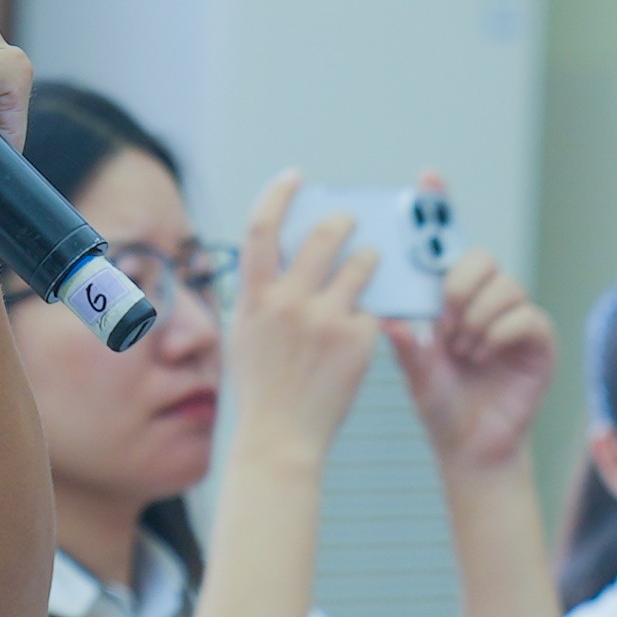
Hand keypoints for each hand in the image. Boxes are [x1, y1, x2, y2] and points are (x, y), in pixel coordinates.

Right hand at [219, 174, 379, 462]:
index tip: (294, 177)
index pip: (263, 228)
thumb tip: (282, 264)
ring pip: (362, 266)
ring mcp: (327, 318)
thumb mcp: (243, 336)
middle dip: (342, 221)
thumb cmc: (260, 392)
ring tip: (372, 263)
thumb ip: (261, 298)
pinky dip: (370, 316)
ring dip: (370, 259)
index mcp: (255, 297)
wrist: (279, 439)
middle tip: (350, 220)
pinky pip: (373, 311)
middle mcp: (290, 301)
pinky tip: (363, 330)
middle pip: (324, 236)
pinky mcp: (359, 339)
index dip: (278, 195)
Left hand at [390, 188, 556, 483]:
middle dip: (459, 284)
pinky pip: (526, 315)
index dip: (440, 207)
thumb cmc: (440, 405)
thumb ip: (403, 340)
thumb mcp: (413, 369)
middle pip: (481, 258)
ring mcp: (514, 317)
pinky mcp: (538, 339)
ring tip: (462, 349)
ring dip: (477, 317)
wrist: (469, 447)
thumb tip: (386, 314)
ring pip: (504, 285)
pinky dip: (500, 332)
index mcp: (450, 298)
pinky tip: (483, 355)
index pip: (448, 244)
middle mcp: (484, 300)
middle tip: (444, 320)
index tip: (427, 176)